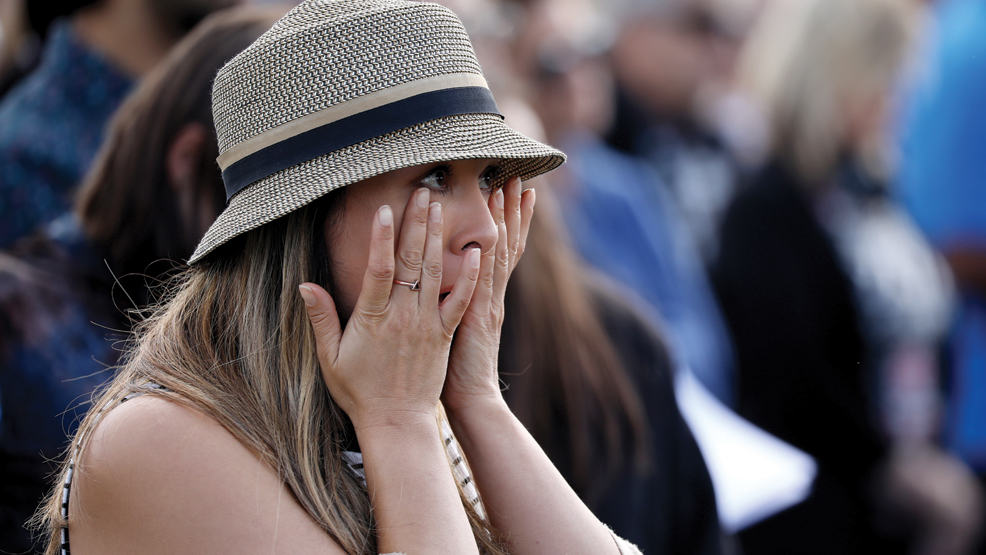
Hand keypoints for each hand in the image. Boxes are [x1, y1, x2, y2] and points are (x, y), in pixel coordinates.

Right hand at [300, 188, 481, 429]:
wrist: (397, 423)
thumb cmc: (359, 391)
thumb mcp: (330, 357)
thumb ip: (321, 318)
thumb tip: (305, 285)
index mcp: (372, 318)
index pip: (378, 268)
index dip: (382, 236)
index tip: (385, 208)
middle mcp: (402, 316)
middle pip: (410, 261)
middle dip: (417, 224)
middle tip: (423, 192)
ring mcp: (426, 324)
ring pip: (434, 273)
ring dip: (438, 238)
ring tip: (441, 207)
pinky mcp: (444, 335)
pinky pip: (460, 302)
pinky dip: (468, 277)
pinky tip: (477, 253)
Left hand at [442, 177, 534, 412]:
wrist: (471, 401)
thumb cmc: (455, 371)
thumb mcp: (454, 330)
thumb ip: (453, 301)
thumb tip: (444, 280)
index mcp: (485, 297)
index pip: (498, 250)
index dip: (506, 221)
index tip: (508, 191)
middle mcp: (490, 296)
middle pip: (504, 244)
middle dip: (509, 209)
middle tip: (515, 176)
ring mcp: (487, 305)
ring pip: (497, 256)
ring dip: (502, 222)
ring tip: (507, 190)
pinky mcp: (475, 320)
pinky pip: (481, 286)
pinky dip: (485, 262)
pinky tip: (485, 238)